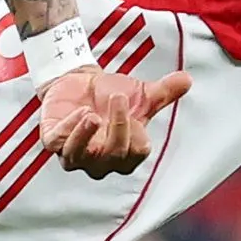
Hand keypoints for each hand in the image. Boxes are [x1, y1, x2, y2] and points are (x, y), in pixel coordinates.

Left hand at [39, 66, 192, 176]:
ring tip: (93, 115)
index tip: (138, 115)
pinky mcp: (53, 141)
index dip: (138, 136)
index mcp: (125, 155)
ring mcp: (74, 153)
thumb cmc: (111, 97)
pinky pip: (56, 144)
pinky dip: (67, 129)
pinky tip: (80, 111)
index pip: (136, 154)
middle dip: (118, 128)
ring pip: (79, 157)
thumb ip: (164, 92)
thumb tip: (187, 79)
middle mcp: (100, 161)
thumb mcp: (141, 95)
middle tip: (119, 97)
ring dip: (85, 137)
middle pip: (112, 157)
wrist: (80, 83)